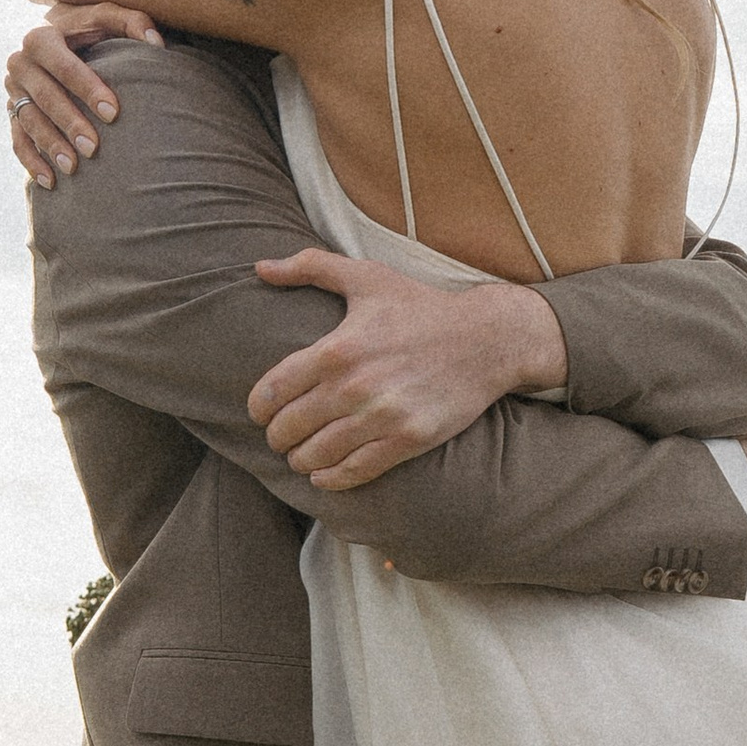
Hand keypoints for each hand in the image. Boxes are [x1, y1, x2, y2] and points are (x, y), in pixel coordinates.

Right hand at [8, 2, 163, 185]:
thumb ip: (132, 22)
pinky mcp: (11, 112)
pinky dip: (32, 162)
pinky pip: (18, 140)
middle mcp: (20, 63)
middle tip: (93, 148)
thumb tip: (157, 43)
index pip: (64, 66)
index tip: (114, 112)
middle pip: (44, 97)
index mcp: (41, 38)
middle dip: (69, 123)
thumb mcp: (107, 19)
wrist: (54, 40)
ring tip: (73, 168)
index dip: (87, 88)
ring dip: (50, 146)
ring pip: (29, 121)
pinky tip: (51, 182)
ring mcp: (12, 91)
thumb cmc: (88, 32)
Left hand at [250, 250, 567, 488]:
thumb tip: (260, 267)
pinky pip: (355, 471)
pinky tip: (322, 475)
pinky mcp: (407, 439)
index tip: (260, 412)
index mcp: (336, 348)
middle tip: (280, 436)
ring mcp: (382, 416)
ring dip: (300, 460)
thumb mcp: (367, 276)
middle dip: (277, 436)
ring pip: (317, 454)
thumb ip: (310, 266)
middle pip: (289, 428)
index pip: (272, 391)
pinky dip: (331, 479)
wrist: (488, 339)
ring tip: (300, 455)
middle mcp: (354, 386)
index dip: (258, 408)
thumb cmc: (422, 306)